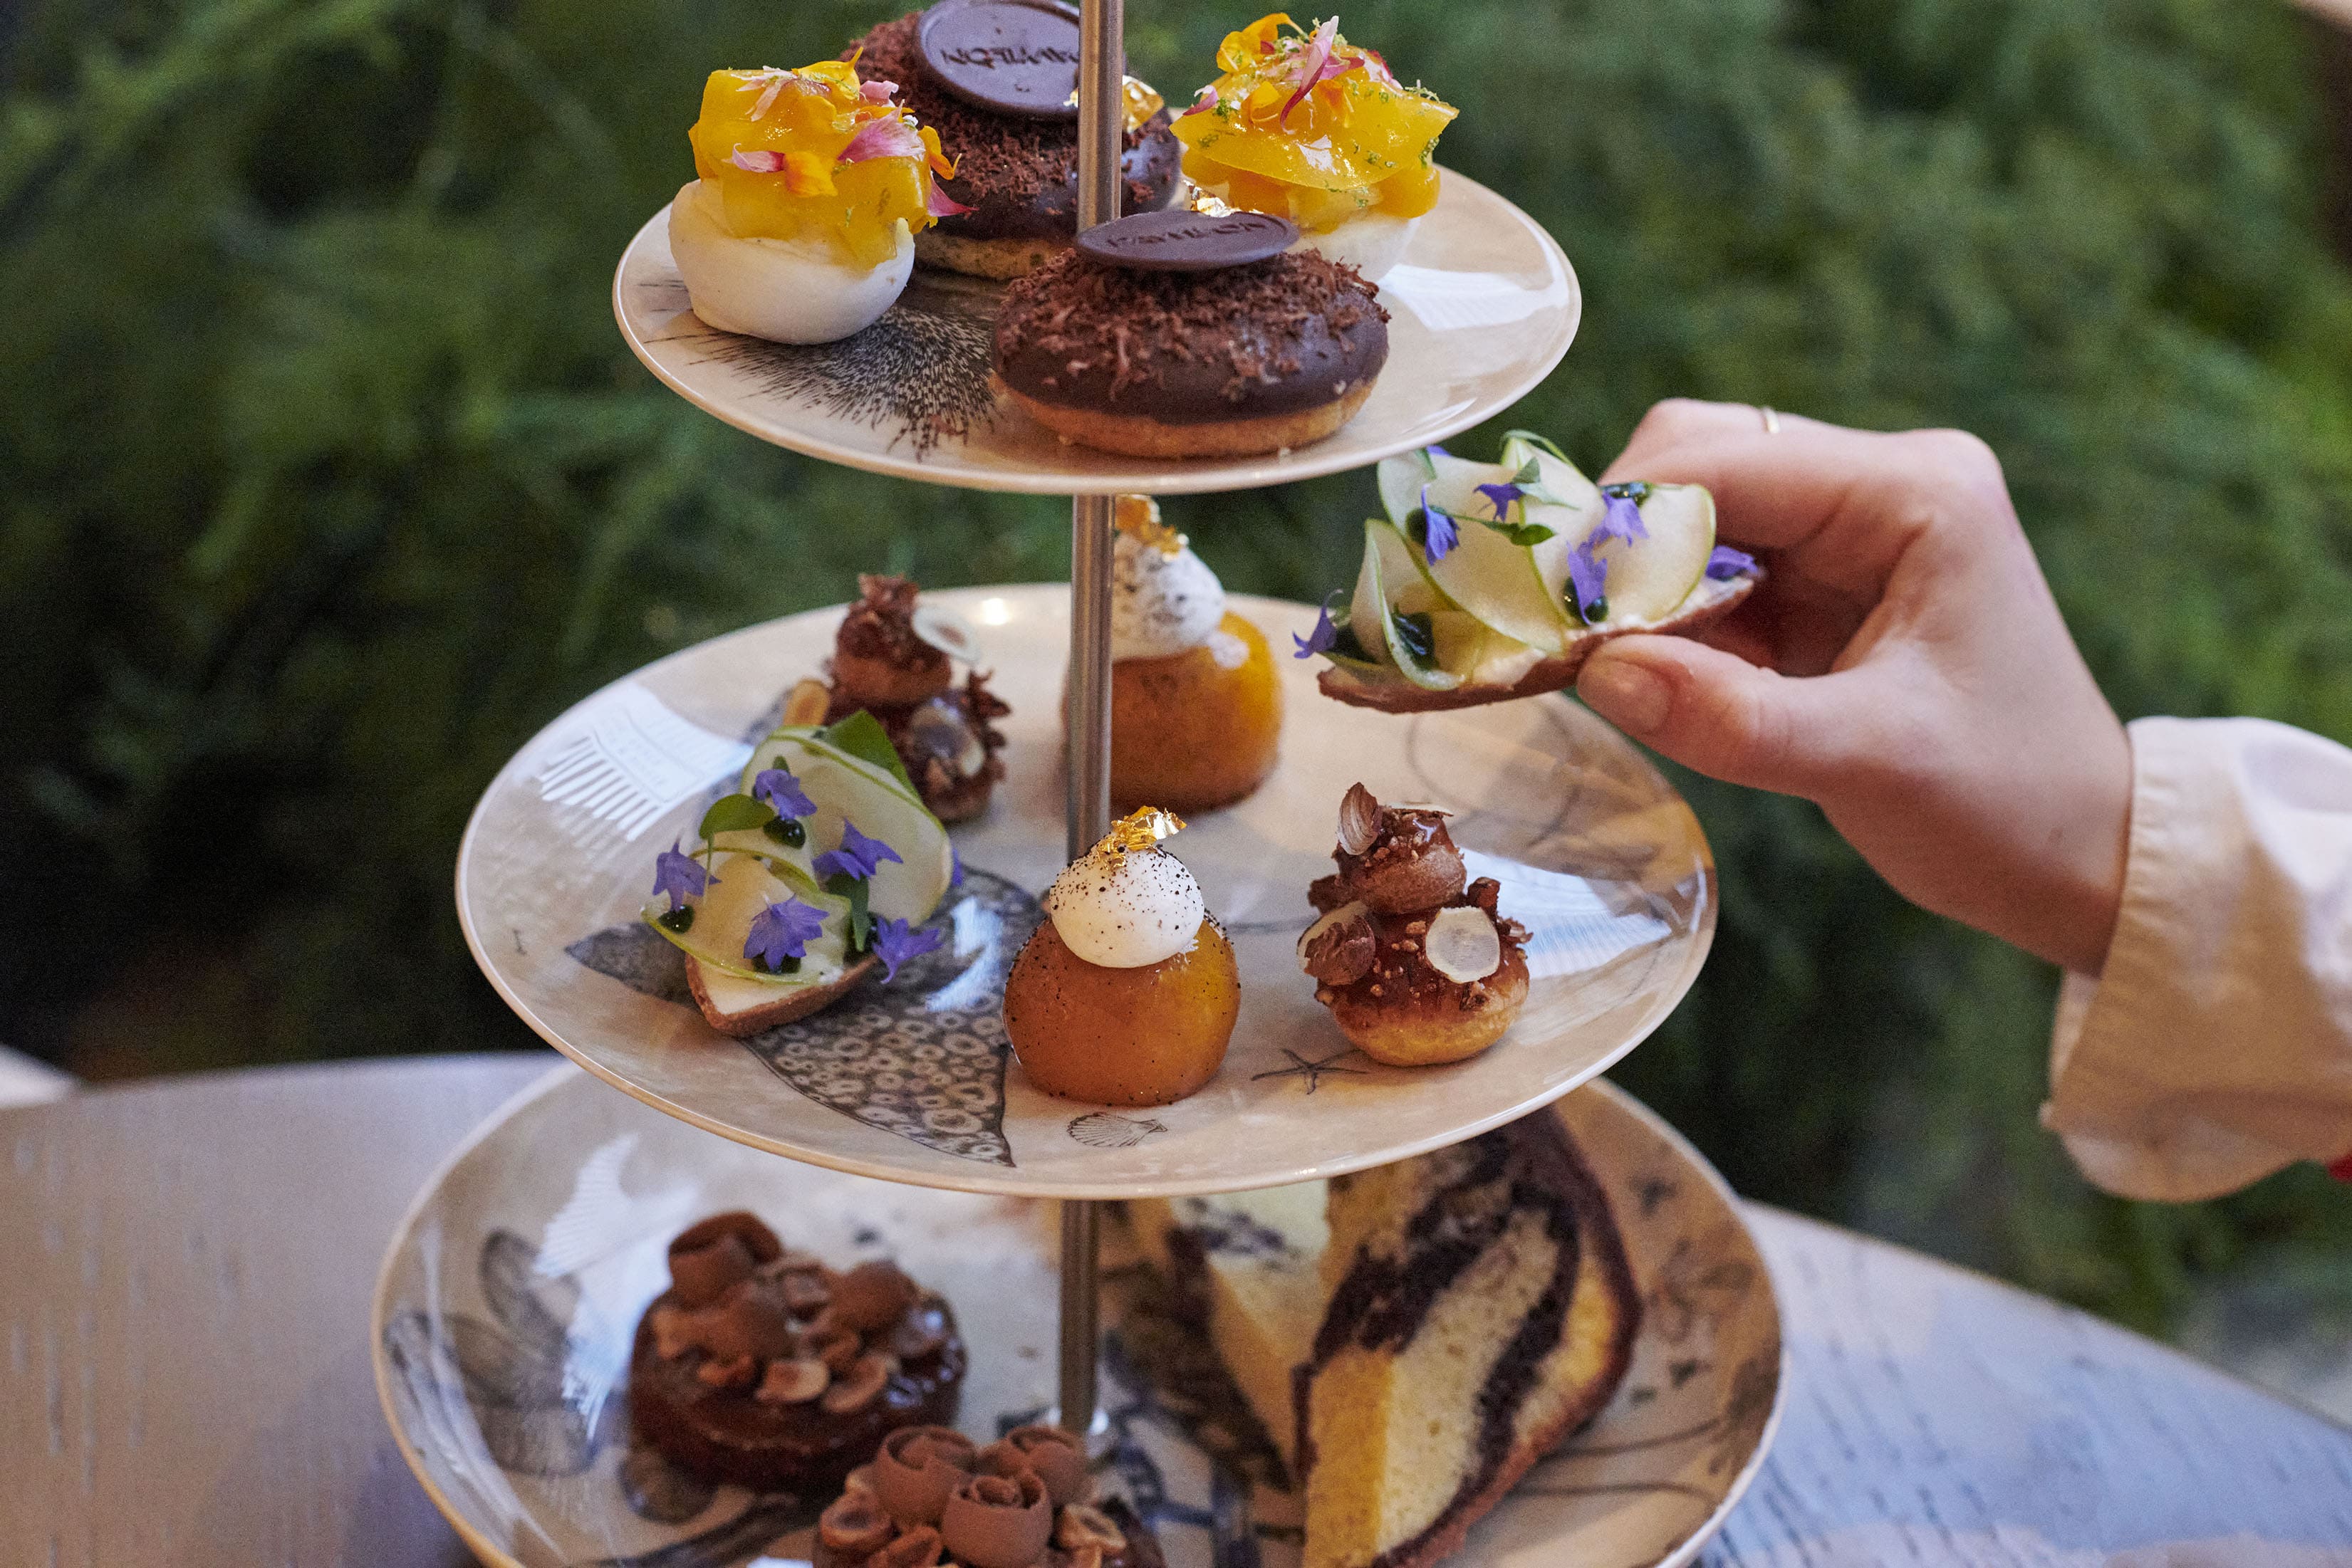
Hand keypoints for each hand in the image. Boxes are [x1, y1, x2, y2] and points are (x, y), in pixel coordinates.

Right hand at [1574, 400, 2131, 974]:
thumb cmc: (2007, 803)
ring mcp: (1848, 534)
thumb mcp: (1867, 763)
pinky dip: (1662, 621)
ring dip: (1635, 586)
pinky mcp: (1822, 586)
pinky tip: (1648, 678)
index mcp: (1913, 492)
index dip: (1621, 520)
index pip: (1724, 459)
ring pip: (1691, 515)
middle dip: (1618, 543)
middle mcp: (1879, 486)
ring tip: (1601, 664)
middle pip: (1696, 460)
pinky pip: (1708, 574)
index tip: (1545, 600)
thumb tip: (1599, 672)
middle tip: (1562, 633)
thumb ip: (1730, 717)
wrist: (2083, 859)